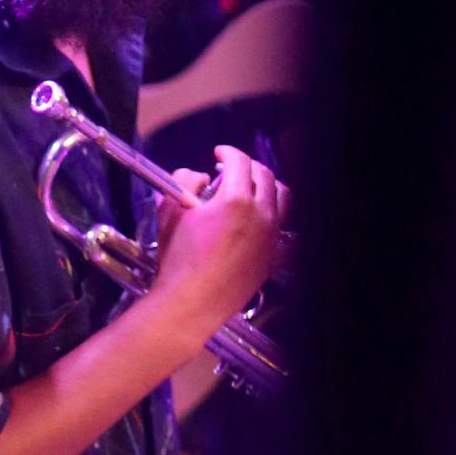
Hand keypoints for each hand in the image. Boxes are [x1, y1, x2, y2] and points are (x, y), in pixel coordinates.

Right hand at [150, 146, 289, 348]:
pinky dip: (276, 218)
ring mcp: (270, 237)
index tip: (220, 153)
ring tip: (253, 189)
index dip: (228, 152)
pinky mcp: (272, 257)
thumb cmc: (178, 261)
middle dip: (248, 166)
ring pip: (282, 198)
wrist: (191, 302)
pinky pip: (285, 231)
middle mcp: (260, 215)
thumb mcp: (170, 212)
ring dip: (268, 186)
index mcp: (235, 200)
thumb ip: (184, 182)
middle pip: (265, 175)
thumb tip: (199, 177)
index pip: (239, 161)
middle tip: (231, 169)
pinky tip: (265, 221)